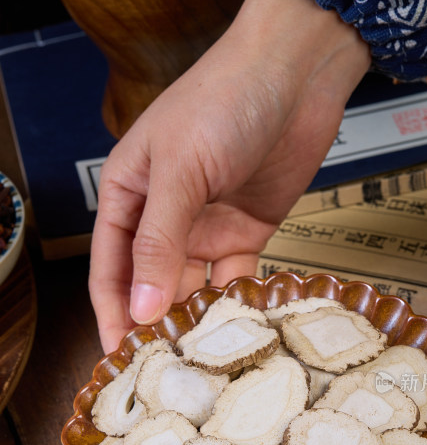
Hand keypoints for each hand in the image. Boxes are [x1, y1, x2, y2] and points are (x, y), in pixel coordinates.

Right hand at [89, 0, 369, 352]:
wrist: (296, 75)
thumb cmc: (225, 99)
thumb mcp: (181, 170)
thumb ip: (160, 241)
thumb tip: (143, 306)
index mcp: (129, 195)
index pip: (111, 268)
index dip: (113, 314)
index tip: (119, 356)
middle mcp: (164, 216)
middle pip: (151, 285)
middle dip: (156, 325)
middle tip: (168, 369)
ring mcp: (206, 226)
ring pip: (193, 287)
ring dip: (197, 319)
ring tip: (204, 356)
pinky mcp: (247, 232)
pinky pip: (236, 278)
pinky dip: (237, 302)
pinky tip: (240, 325)